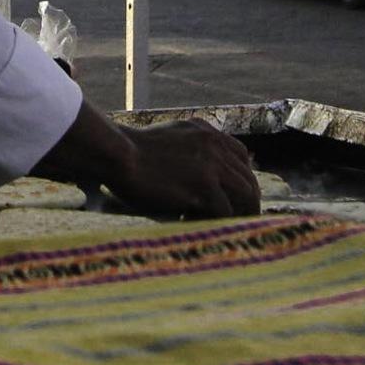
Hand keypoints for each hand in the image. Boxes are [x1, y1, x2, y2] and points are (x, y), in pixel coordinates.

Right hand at [38, 104, 257, 218]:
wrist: (116, 153)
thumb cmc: (129, 151)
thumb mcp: (165, 138)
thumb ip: (185, 148)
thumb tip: (192, 173)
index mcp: (206, 132)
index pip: (241, 155)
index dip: (241, 178)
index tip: (234, 198)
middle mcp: (215, 145)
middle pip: (248, 177)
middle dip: (247, 202)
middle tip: (239, 224)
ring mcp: (212, 165)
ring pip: (246, 195)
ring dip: (239, 216)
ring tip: (226, 232)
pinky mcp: (203, 187)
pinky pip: (226, 212)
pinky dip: (218, 224)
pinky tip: (201, 229)